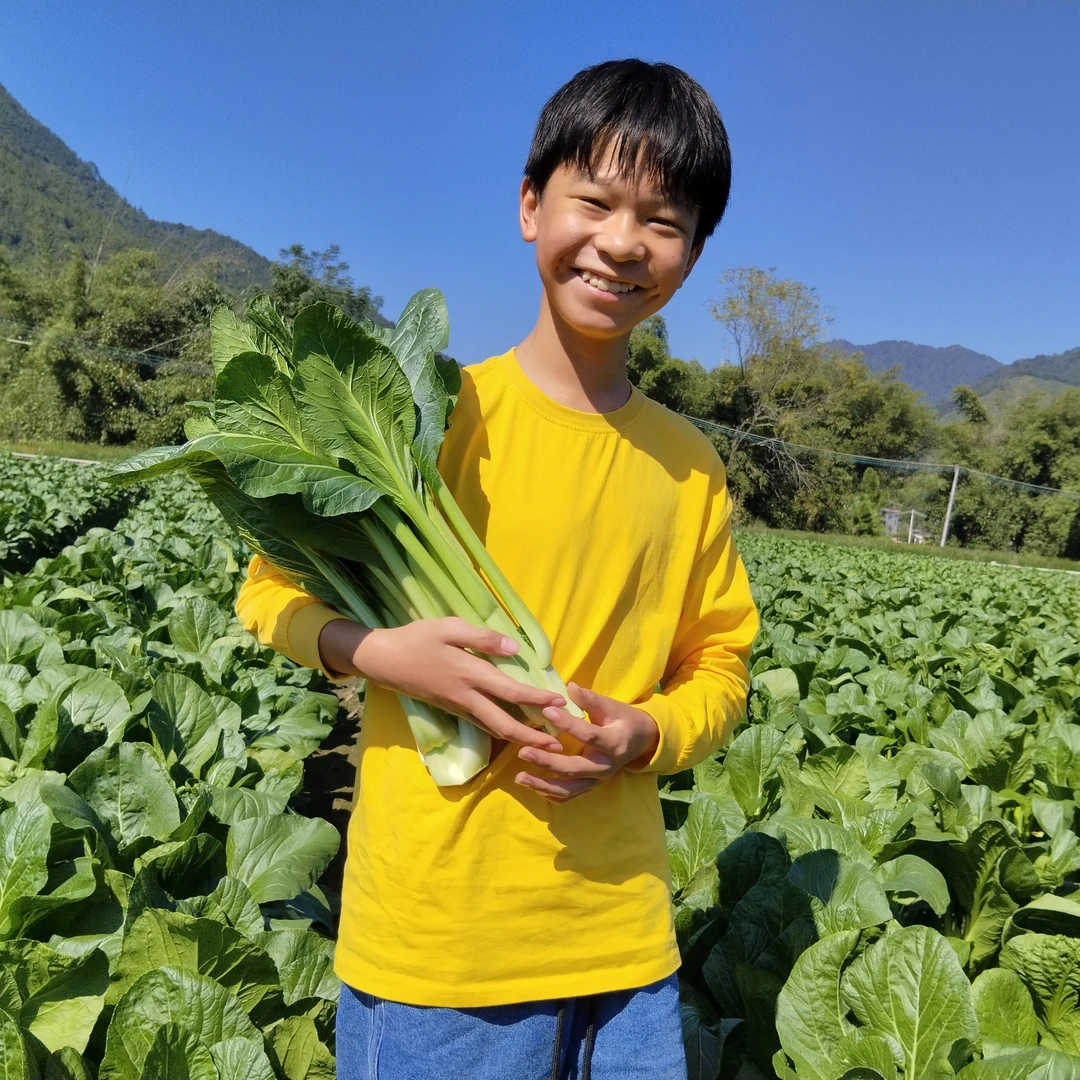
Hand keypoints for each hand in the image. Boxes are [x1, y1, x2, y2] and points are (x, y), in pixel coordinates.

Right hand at [319, 617, 565, 751]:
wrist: (384, 660)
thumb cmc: (418, 638)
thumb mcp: (450, 627)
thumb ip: (483, 638)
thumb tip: (515, 648)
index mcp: (470, 674)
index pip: (511, 692)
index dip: (537, 700)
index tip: (560, 703)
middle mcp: (467, 697)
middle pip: (505, 725)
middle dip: (533, 737)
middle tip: (558, 744)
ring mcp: (459, 707)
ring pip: (494, 729)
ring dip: (520, 738)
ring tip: (543, 742)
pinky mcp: (453, 710)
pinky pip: (483, 725)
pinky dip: (503, 731)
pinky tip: (515, 730)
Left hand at [514, 683, 659, 802]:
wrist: (640, 742)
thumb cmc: (623, 720)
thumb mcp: (612, 706)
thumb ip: (591, 700)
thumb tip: (570, 687)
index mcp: (614, 743)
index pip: (589, 735)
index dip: (568, 724)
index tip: (547, 711)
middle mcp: (605, 767)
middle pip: (574, 768)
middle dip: (547, 761)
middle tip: (523, 751)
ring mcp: (597, 781)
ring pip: (568, 789)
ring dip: (543, 785)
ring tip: (519, 777)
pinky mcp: (590, 787)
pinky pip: (569, 796)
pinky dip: (550, 794)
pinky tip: (532, 786)